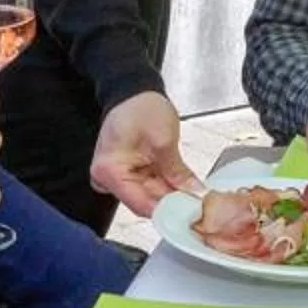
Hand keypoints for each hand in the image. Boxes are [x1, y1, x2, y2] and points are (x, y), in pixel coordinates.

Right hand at [90, 90, 198, 213]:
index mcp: (109, 171)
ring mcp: (118, 178)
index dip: (168, 211)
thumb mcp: (163, 140)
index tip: (192, 214)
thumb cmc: (140, 108)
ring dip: (173, 197)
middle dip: (174, 205)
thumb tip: (194, 194)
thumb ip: (178, 172)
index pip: (141, 204)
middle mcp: (108, 179)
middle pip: (146, 203)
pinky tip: (186, 188)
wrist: (134, 93)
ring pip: (151, 198)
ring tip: (196, 195)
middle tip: (200, 205)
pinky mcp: (129, 175)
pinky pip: (151, 188)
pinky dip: (169, 188)